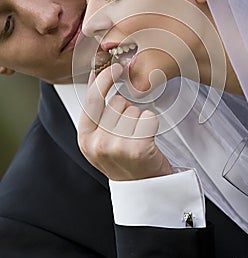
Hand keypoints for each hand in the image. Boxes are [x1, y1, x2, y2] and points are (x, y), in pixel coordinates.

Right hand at [78, 63, 172, 180]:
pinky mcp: (138, 149)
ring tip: (137, 139)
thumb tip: (96, 72)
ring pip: (134, 109)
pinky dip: (153, 124)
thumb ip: (96, 109)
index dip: (103, 78)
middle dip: (126, 109)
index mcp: (85, 138)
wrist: (144, 190)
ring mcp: (117, 147)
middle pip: (116, 101)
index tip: (115, 68)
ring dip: (139, 119)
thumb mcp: (100, 137)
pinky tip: (149, 140)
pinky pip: (149, 117)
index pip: (92, 98)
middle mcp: (97, 143)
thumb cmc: (124, 159)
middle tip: (129, 132)